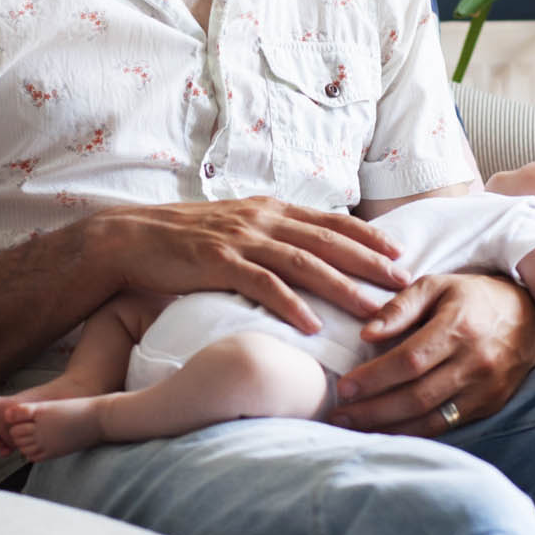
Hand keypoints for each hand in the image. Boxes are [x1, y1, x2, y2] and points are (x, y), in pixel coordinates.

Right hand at [91, 197, 408, 334]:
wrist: (130, 239)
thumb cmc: (184, 240)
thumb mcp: (236, 229)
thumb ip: (270, 238)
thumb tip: (306, 255)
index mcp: (268, 210)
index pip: (330, 221)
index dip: (367, 236)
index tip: (400, 253)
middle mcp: (260, 219)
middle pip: (327, 240)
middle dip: (370, 261)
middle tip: (405, 282)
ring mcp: (239, 240)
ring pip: (303, 262)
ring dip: (341, 287)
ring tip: (372, 309)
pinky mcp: (216, 263)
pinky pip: (262, 285)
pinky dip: (290, 304)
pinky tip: (312, 325)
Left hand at [328, 272, 534, 438]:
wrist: (530, 317)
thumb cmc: (473, 297)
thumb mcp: (437, 285)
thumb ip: (400, 306)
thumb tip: (366, 334)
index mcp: (458, 327)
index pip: (410, 360)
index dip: (374, 378)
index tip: (343, 387)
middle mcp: (475, 362)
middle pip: (417, 396)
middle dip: (373, 410)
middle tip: (338, 416)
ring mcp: (484, 389)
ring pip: (431, 419)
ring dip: (388, 428)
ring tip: (353, 428)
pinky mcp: (489, 407)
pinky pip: (446, 427)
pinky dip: (413, 434)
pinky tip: (386, 433)